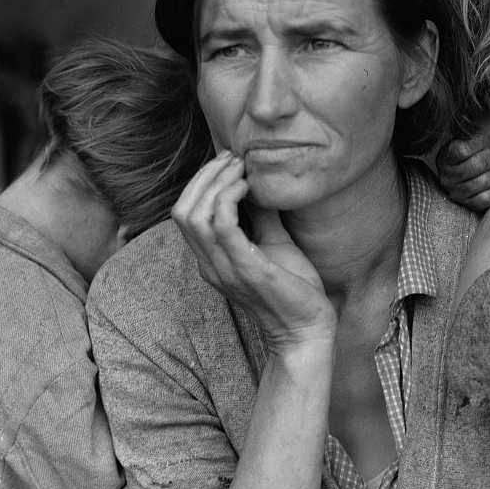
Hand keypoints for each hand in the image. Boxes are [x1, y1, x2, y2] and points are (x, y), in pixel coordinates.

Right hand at [172, 150, 335, 349]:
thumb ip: (261, 216)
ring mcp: (224, 269)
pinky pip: (222, 226)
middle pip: (182, 210)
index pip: (184, 213)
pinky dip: (230, 198)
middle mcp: (210, 265)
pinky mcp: (246, 270)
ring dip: (216, 183)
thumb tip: (260, 182)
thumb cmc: (292, 289)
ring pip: (194, 215)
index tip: (229, 162)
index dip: (200, 182)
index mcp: (211, 259)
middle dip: (204, 176)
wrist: (307, 329)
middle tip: (233, 159)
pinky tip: (249, 188)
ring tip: (241, 169)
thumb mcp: (273, 244)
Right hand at [436, 134, 489, 210]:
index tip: (483, 144)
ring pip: (483, 181)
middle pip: (477, 164)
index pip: (463, 150)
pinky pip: (486, 199)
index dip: (479, 145)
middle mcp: (446, 176)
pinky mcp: (467, 204)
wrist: (476, 171)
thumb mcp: (470, 137)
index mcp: (445, 157)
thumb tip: (480, 119)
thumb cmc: (476, 152)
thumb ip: (470, 131)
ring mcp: (455, 192)